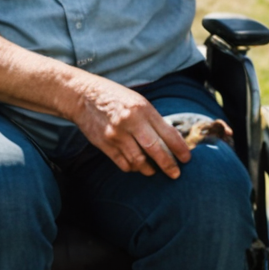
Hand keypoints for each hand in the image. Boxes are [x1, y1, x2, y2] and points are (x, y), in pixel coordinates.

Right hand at [67, 75, 190, 178]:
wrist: (82, 96)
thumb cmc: (113, 97)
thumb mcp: (137, 101)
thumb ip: (152, 119)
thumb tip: (170, 139)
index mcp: (142, 109)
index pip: (167, 133)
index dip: (180, 148)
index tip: (187, 158)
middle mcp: (130, 122)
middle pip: (155, 150)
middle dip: (168, 164)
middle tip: (175, 173)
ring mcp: (116, 135)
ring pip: (139, 161)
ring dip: (149, 169)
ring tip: (154, 171)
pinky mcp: (104, 144)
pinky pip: (123, 163)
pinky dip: (132, 168)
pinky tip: (136, 166)